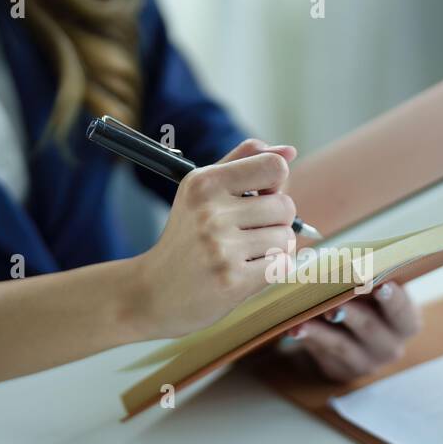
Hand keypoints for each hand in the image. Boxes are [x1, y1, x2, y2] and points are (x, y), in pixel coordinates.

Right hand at [135, 138, 297, 337]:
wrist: (152, 293)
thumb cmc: (185, 239)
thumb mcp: (201, 190)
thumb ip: (243, 162)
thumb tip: (290, 150)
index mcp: (205, 183)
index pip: (274, 166)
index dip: (276, 183)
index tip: (259, 197)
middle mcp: (211, 212)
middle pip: (285, 206)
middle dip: (276, 222)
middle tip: (247, 234)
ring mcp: (221, 248)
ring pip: (286, 238)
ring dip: (274, 249)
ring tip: (245, 254)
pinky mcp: (232, 280)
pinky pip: (281, 266)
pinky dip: (271, 270)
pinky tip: (246, 271)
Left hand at [287, 281, 421, 382]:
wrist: (349, 336)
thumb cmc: (365, 302)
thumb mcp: (372, 292)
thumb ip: (367, 280)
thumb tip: (346, 261)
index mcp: (406, 322)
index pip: (403, 313)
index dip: (393, 300)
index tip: (381, 285)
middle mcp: (391, 347)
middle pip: (371, 329)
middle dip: (351, 313)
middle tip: (335, 300)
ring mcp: (367, 363)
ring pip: (343, 345)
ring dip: (322, 329)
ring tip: (305, 316)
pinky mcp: (342, 372)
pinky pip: (324, 355)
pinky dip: (309, 339)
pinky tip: (294, 328)